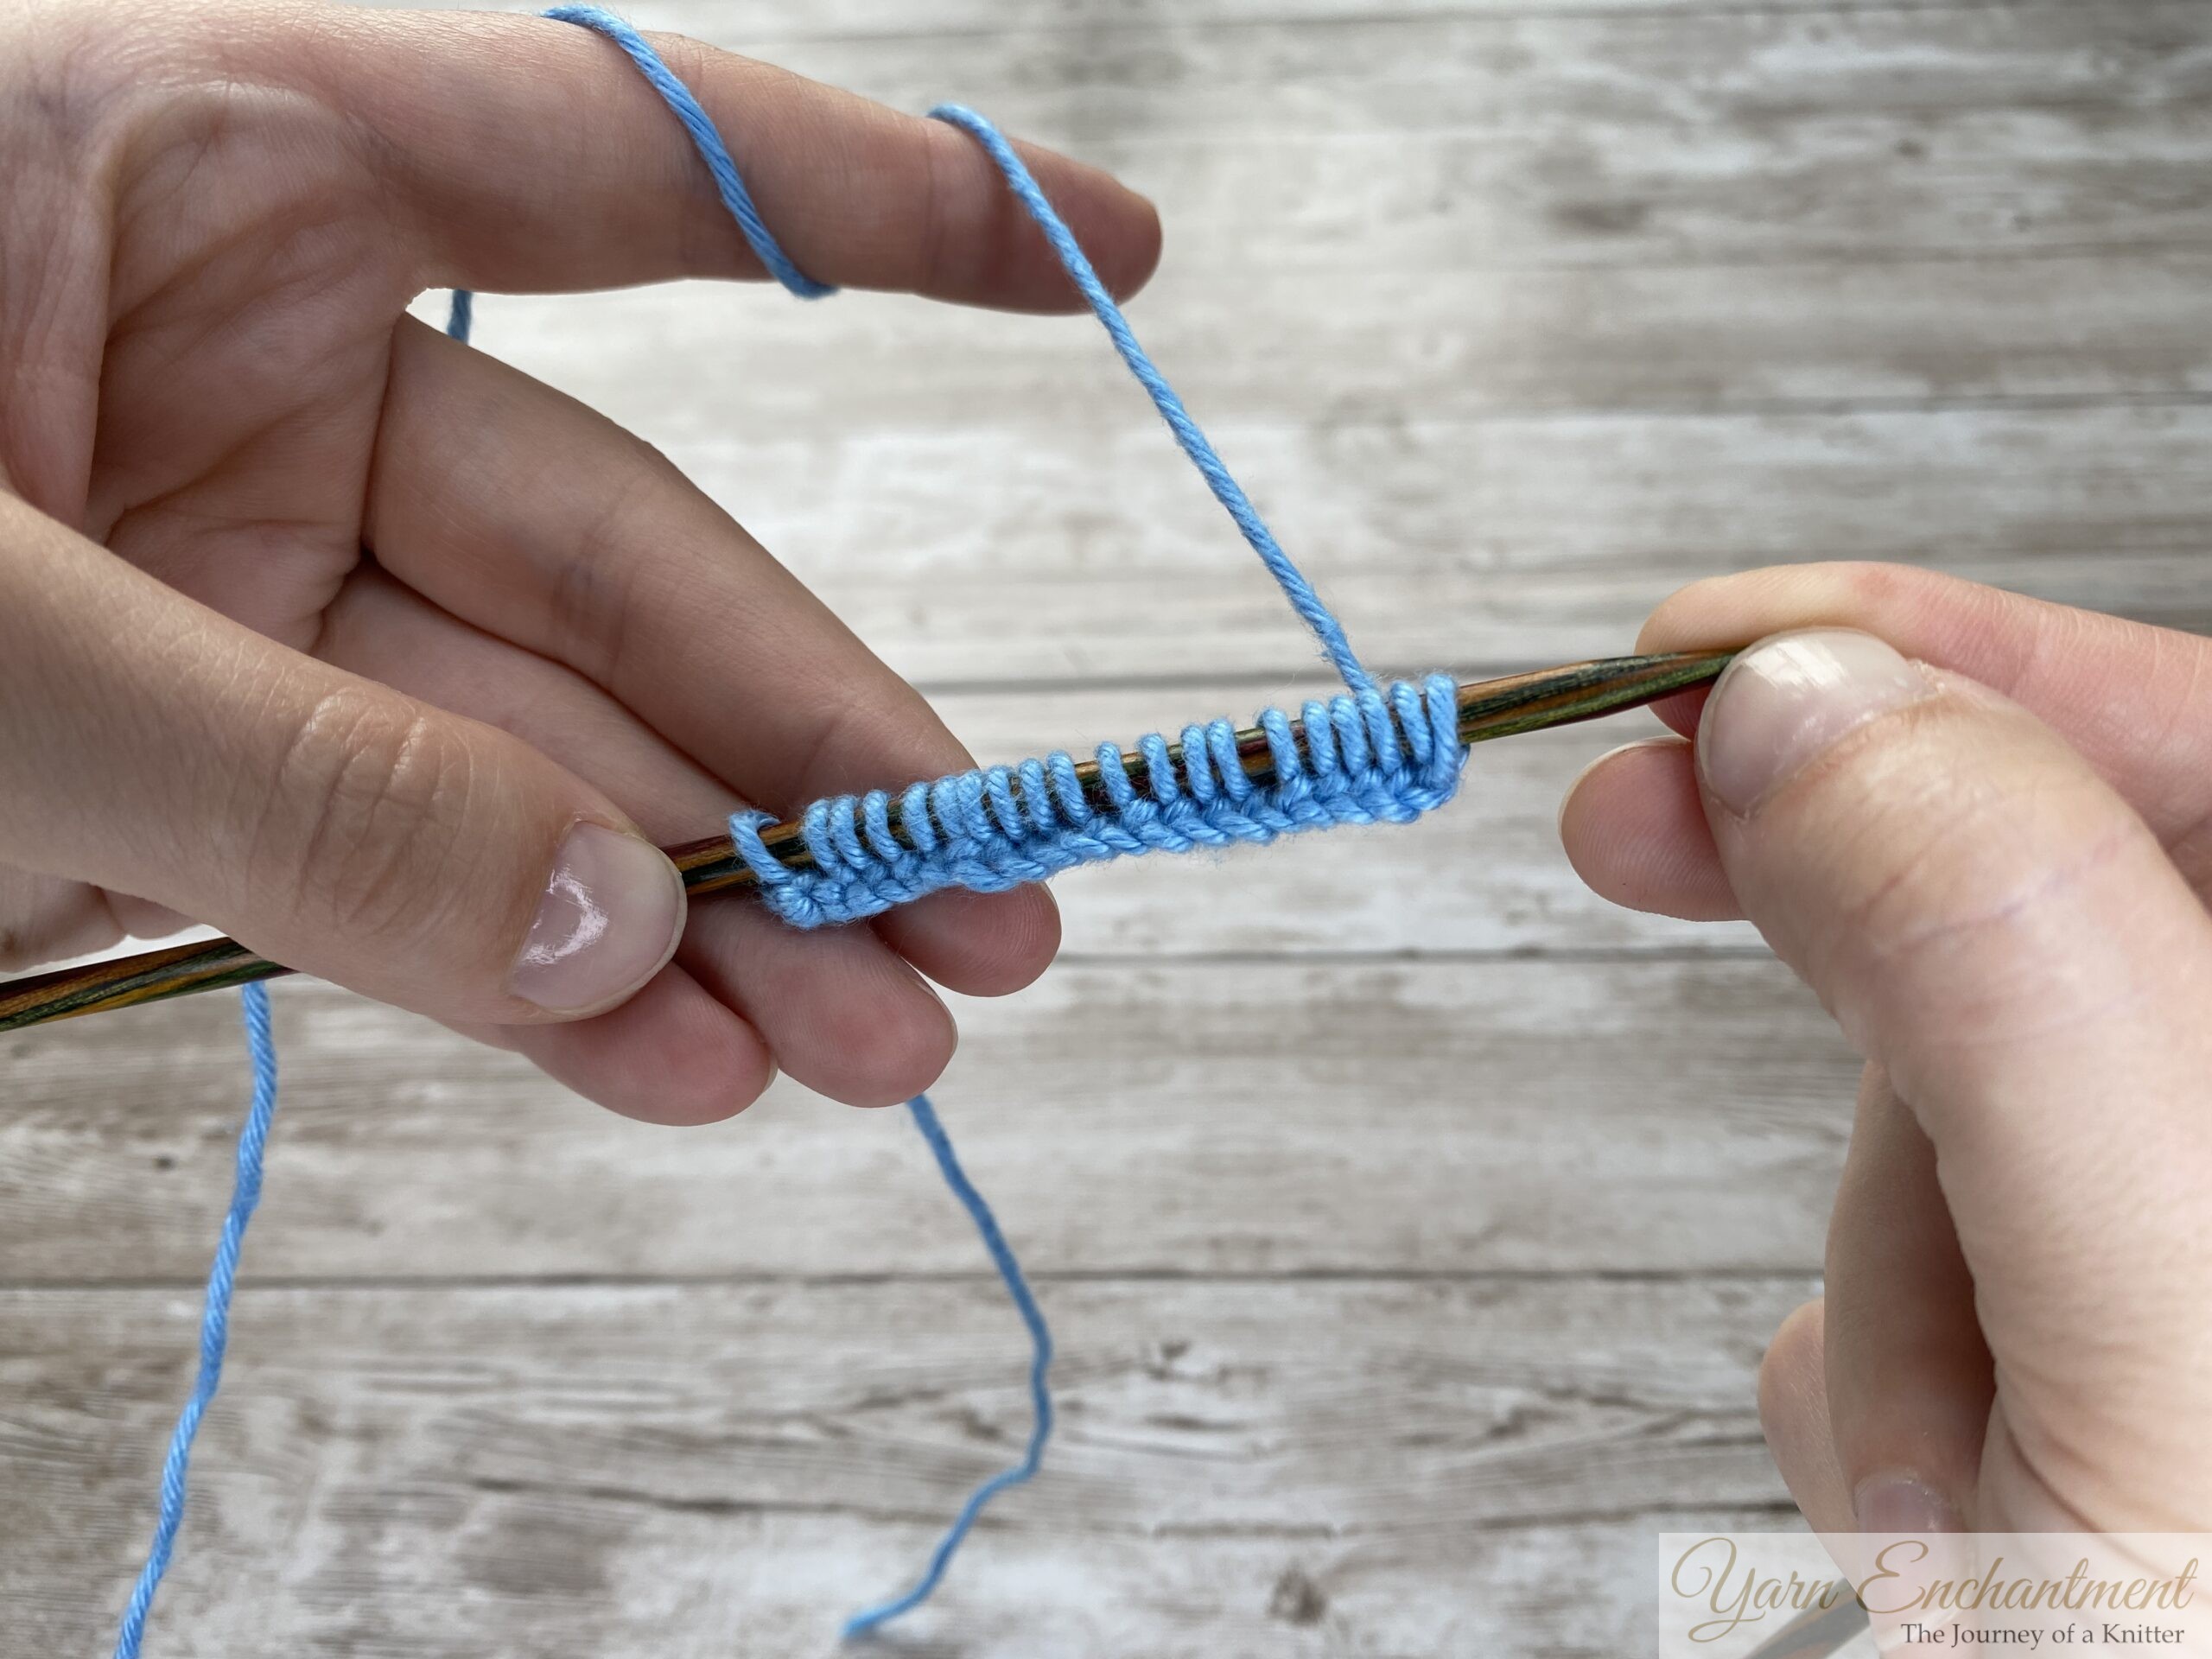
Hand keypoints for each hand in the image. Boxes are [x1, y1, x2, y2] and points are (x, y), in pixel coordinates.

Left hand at [0, 2, 1159, 1120]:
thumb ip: (301, 775)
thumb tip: (622, 934)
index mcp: (193, 177)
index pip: (602, 154)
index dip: (868, 201)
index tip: (1104, 255)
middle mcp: (240, 378)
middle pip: (615, 558)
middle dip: (807, 750)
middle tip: (987, 896)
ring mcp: (223, 599)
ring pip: (537, 757)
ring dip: (712, 912)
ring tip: (885, 1034)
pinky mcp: (191, 788)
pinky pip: (412, 882)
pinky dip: (543, 984)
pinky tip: (691, 1060)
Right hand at [1560, 563, 2211, 1532]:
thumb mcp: (2151, 1360)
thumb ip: (2012, 983)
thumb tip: (1808, 707)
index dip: (1962, 656)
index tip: (1703, 647)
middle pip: (2075, 932)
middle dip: (1890, 1013)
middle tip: (1630, 837)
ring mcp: (2199, 1296)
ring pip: (1980, 1141)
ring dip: (1896, 1292)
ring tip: (1935, 1517)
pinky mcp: (2126, 1400)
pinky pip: (1953, 1290)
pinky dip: (1897, 1378)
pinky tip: (1919, 1519)